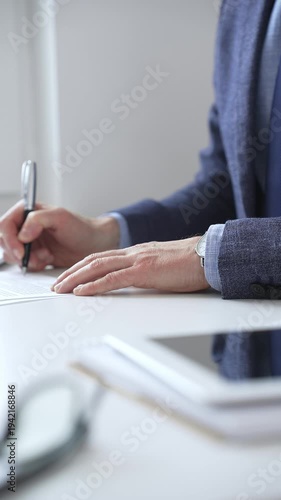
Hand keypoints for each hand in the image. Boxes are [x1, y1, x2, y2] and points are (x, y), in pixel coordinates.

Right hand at [0, 201, 119, 269]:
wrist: (93, 244)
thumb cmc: (81, 228)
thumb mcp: (61, 218)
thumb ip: (38, 220)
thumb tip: (22, 234)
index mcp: (27, 211)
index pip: (5, 224)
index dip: (10, 240)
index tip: (22, 252)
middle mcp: (24, 225)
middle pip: (4, 241)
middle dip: (19, 253)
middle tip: (36, 258)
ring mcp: (28, 240)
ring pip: (12, 254)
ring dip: (27, 260)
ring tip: (46, 257)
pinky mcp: (33, 254)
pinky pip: (22, 263)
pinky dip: (33, 265)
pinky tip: (47, 260)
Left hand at [52, 238, 208, 294]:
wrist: (207, 255)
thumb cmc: (190, 262)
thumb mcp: (162, 266)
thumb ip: (146, 270)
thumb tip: (135, 280)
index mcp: (136, 252)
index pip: (101, 258)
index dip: (82, 267)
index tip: (69, 277)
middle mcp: (132, 253)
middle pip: (93, 260)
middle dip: (71, 273)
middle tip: (56, 285)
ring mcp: (137, 260)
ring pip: (97, 267)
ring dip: (75, 279)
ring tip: (61, 289)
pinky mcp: (144, 271)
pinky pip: (112, 279)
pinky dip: (93, 286)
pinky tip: (81, 292)